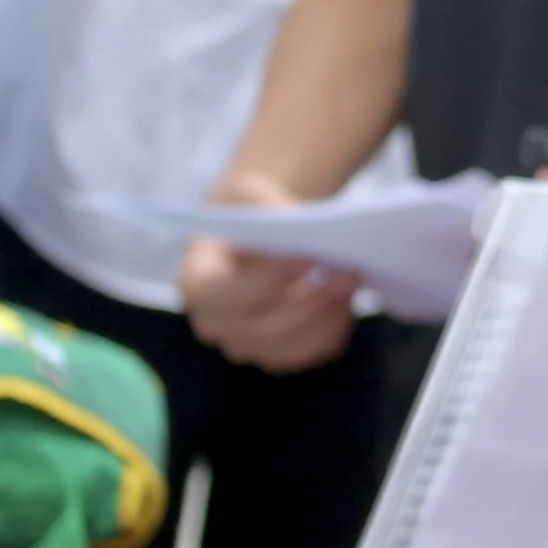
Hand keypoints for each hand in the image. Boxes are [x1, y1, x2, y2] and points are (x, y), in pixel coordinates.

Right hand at [178, 223, 357, 371]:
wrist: (258, 235)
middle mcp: (215, 325)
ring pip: (292, 346)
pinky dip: (335, 326)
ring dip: (328, 314)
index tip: (309, 258)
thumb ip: (266, 205)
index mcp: (196, 285)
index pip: (228, 296)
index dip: (269, 282)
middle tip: (347, 269)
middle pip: (265, 328)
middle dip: (311, 299)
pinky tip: (345, 297)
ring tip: (352, 278)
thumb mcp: (248, 193)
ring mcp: (247, 346)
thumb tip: (295, 223)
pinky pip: (313, 351)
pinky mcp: (280, 355)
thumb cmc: (248, 212)